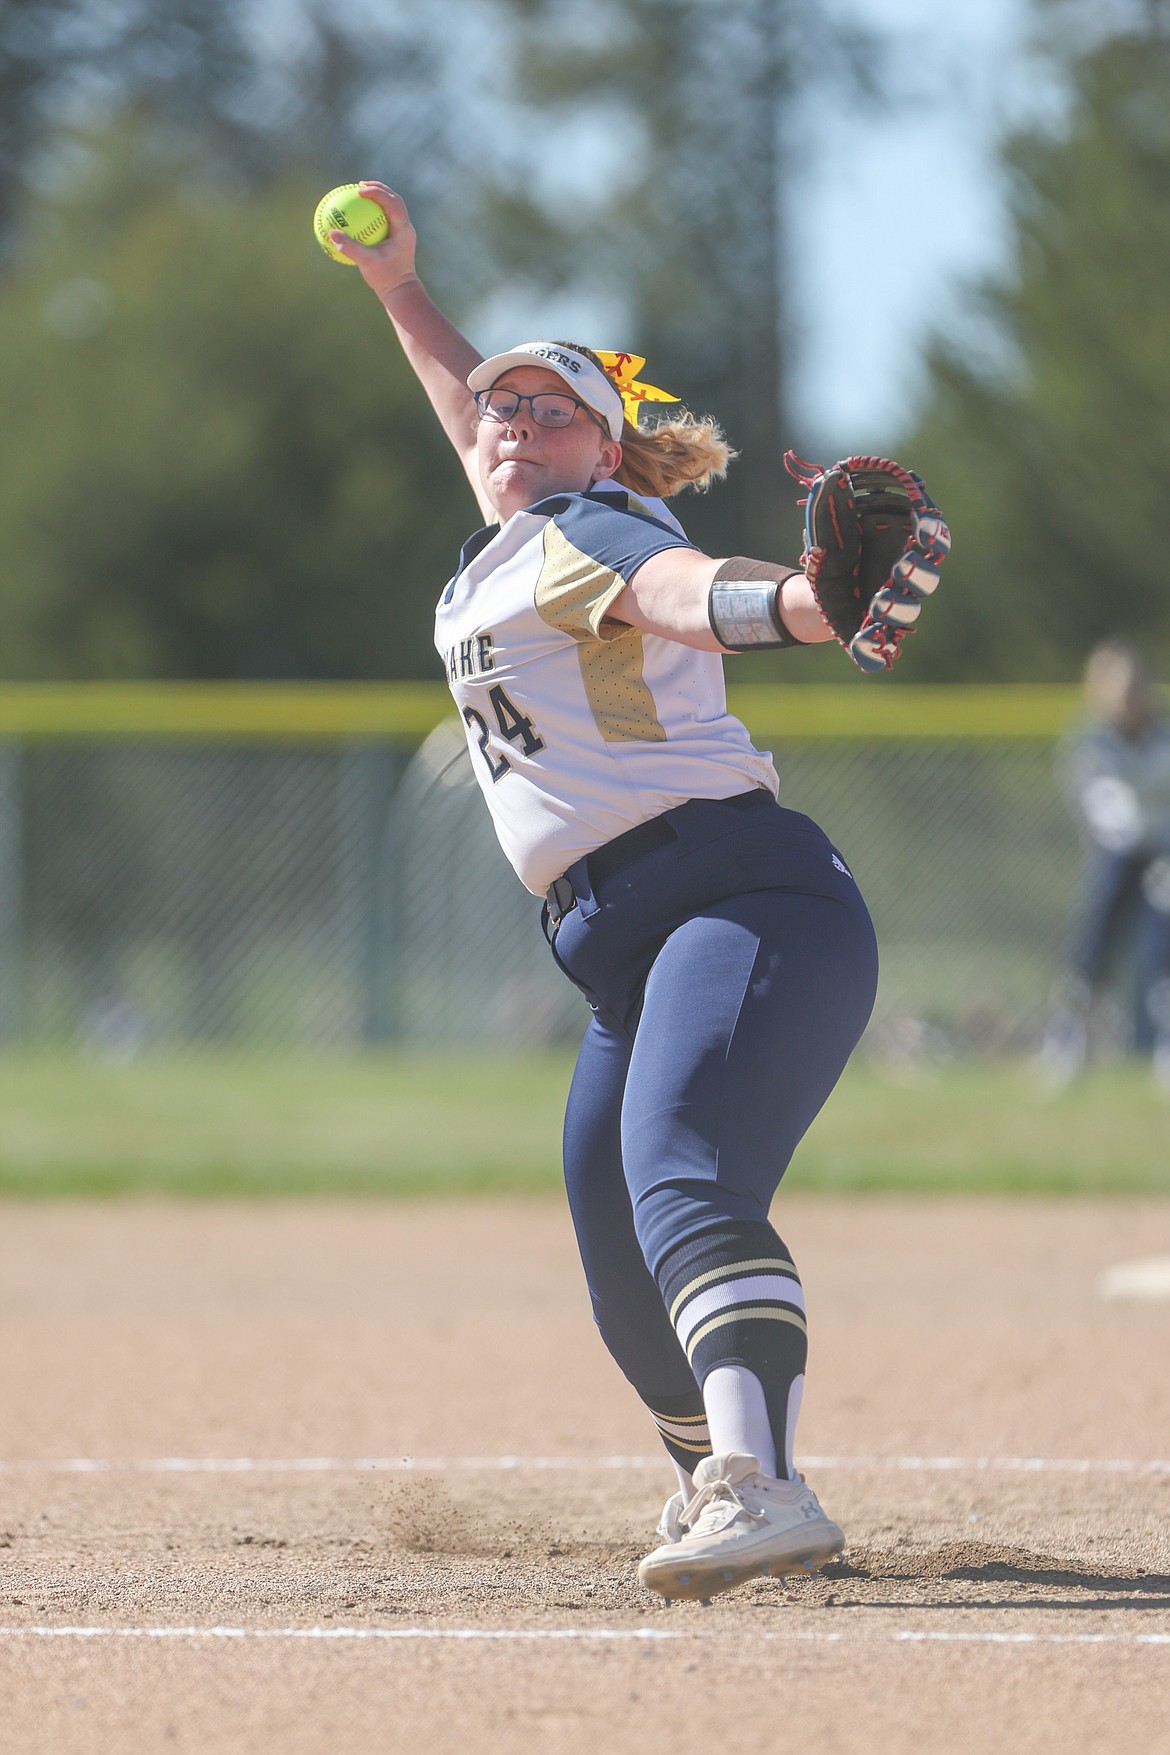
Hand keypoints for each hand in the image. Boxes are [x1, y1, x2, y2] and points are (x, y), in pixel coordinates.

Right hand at [330, 182, 418, 302]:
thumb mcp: (366, 263)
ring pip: (392, 208)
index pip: (392, 203)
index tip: (359, 190)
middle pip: (395, 199)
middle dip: (378, 189)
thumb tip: (331, 233)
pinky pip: (386, 220)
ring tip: (360, 194)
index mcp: (403, 230)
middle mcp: (405, 228)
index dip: (376, 192)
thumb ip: (349, 247)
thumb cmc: (385, 279)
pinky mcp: (398, 239)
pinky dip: (374, 214)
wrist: (401, 292)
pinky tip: (359, 215)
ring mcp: (403, 233)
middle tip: (360, 185)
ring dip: (378, 198)